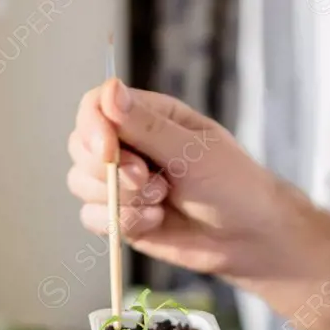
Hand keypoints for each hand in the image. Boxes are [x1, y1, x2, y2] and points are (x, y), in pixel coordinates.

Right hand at [67, 78, 305, 282]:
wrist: (249, 238)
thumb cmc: (233, 185)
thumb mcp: (194, 151)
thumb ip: (148, 126)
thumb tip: (110, 91)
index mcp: (147, 116)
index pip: (95, 107)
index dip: (93, 127)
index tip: (109, 150)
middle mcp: (129, 147)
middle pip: (80, 146)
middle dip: (109, 170)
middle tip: (148, 180)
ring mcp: (123, 185)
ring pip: (81, 184)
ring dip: (118, 198)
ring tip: (160, 202)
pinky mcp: (123, 218)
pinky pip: (92, 218)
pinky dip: (121, 222)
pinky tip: (155, 221)